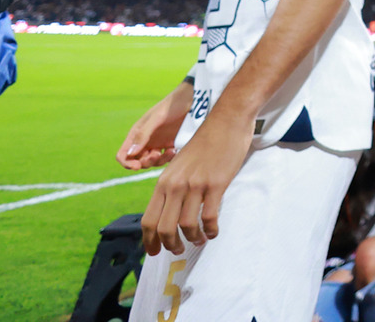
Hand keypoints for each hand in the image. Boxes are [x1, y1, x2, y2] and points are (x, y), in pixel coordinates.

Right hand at [118, 82, 193, 170]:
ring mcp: (158, 143)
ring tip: (169, 151)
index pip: (123, 154)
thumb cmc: (173, 104)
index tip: (137, 167)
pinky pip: (164, 158)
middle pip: (137, 161)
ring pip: (151, 162)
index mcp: (137, 133)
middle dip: (145, 162)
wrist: (193, 98)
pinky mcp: (170, 144)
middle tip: (157, 155)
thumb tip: (131, 153)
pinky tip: (175, 150)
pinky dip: (168, 158)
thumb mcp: (157, 118)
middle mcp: (145, 140)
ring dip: (158, 161)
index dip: (127, 163)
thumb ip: (143, 134)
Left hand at [138, 110, 251, 254]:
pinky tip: (213, 231)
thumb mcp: (180, 165)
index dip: (149, 241)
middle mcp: (175, 185)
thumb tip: (170, 212)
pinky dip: (210, 229)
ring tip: (200, 239)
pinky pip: (208, 216)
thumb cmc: (205, 144)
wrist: (226, 121)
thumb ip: (173, 186)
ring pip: (185, 225)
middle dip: (170, 245)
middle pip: (164, 227)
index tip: (154, 252)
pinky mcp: (215, 184)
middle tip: (179, 250)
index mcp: (164, 182)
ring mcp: (195, 185)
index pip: (148, 219)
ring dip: (192, 238)